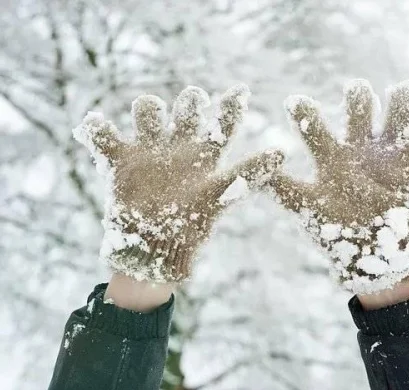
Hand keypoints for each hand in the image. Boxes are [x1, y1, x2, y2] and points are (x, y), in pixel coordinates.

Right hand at [74, 84, 283, 281]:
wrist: (152, 251)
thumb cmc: (190, 227)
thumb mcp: (222, 196)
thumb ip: (248, 173)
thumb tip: (282, 153)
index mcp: (204, 157)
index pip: (222, 124)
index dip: (231, 106)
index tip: (240, 90)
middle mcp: (178, 148)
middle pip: (184, 109)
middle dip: (189, 101)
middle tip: (194, 104)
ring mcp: (148, 152)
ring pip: (147, 112)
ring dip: (148, 109)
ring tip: (151, 118)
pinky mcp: (119, 162)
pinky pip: (102, 136)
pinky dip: (97, 130)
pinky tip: (99, 129)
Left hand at [269, 80, 408, 293]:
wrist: (372, 258)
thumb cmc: (337, 233)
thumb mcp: (308, 210)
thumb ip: (286, 191)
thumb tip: (254, 176)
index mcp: (332, 156)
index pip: (317, 128)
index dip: (307, 113)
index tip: (296, 103)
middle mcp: (360, 149)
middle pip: (360, 110)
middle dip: (359, 99)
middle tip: (356, 94)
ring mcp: (388, 156)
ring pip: (397, 116)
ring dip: (402, 102)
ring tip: (406, 91)